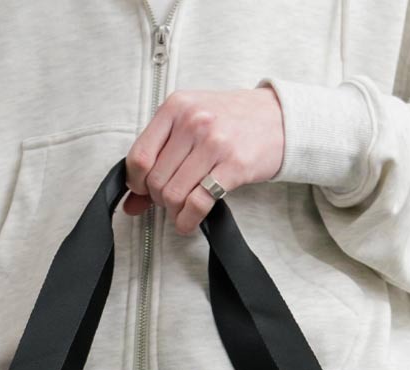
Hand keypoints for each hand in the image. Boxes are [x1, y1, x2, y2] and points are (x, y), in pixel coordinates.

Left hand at [124, 86, 284, 235]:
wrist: (278, 118)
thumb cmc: (231, 120)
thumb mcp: (191, 123)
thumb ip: (159, 156)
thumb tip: (130, 203)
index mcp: (176, 106)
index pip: (139, 157)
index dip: (136, 183)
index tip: (144, 190)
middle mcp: (193, 121)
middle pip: (156, 181)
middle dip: (159, 199)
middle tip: (172, 198)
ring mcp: (214, 143)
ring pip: (174, 195)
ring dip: (175, 212)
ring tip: (182, 209)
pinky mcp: (233, 166)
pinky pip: (198, 204)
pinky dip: (188, 221)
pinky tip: (188, 222)